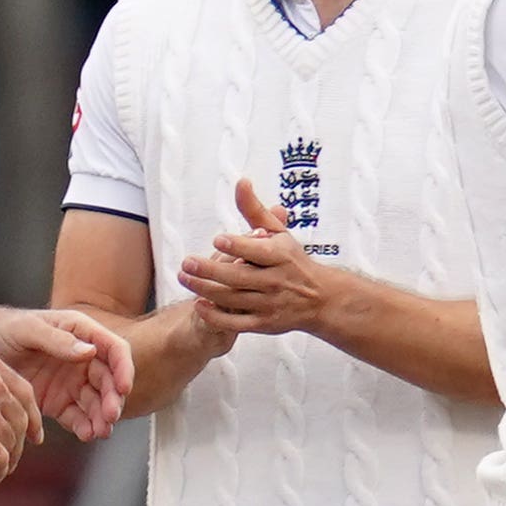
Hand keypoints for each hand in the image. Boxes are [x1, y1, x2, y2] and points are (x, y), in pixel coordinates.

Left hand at [0, 303, 132, 439]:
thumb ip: (57, 339)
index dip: (124, 369)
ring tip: (98, 431)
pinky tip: (86, 434)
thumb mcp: (26, 329)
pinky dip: (84, 426)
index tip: (124, 388)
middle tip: (109, 416)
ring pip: (97, 402)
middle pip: (109, 381)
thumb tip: (90, 352)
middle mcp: (81, 358)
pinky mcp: (58, 401)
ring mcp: (71, 381)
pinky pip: (78, 416)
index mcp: (80, 332)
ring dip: (102, 417)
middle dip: (113, 400)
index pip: (114, 350)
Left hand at [179, 180, 354, 336]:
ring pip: (233, 299)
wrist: (320, 299)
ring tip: (184, 278)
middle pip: (239, 277)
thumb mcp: (279, 233)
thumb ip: (255, 210)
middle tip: (187, 262)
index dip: (238, 246)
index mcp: (281, 256)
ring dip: (205, 290)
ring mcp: (270, 304)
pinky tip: (199, 305)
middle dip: (210, 271)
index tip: (218, 241)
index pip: (258, 251)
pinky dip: (217, 316)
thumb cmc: (293, 261)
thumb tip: (241, 182)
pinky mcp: (265, 323)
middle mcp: (276, 281)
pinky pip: (237, 323)